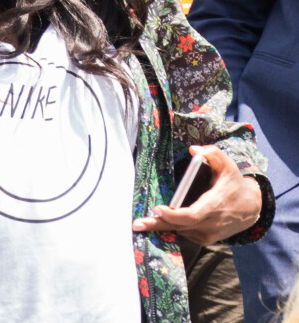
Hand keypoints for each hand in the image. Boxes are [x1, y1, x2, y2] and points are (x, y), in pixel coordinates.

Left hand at [132, 145, 261, 245]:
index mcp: (214, 205)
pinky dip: (173, 228)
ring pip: (181, 231)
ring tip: (142, 223)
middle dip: (157, 225)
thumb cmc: (234, 183)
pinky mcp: (206, 239)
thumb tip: (194, 149)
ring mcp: (209, 234)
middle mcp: (211, 223)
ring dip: (162, 226)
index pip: (192, 215)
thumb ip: (212, 154)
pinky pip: (185, 234)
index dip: (174, 215)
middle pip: (180, 226)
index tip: (157, 209)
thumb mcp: (228, 165)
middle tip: (136, 224)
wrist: (251, 208)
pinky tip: (160, 222)